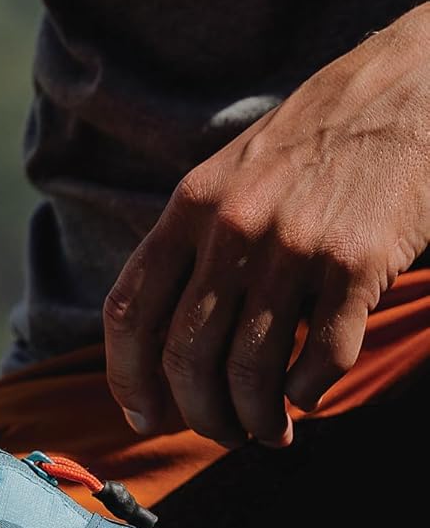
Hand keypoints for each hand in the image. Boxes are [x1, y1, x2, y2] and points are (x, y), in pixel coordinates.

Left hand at [104, 7, 429, 448]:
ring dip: (253, 419)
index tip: (141, 416)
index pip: (129, 310)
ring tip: (266, 431)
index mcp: (188, 209)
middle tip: (219, 432)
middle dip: (198, 412)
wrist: (400, 95)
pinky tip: (307, 397)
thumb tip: (159, 341)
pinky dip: (307, 395)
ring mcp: (292, 248)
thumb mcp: (226, 180)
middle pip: (186, 355)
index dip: (126, 376)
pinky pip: (318, 360)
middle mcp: (231, 229)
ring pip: (249, 370)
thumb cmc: (307, 148)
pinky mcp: (356, 265)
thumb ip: (190, 247)